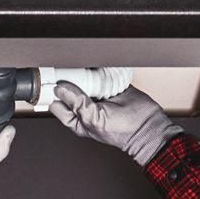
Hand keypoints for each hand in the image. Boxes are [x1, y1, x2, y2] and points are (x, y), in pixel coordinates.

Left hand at [49, 81, 181, 166]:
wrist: (147, 124)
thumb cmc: (121, 131)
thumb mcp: (93, 119)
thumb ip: (76, 103)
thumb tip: (60, 89)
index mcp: (75, 118)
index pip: (56, 103)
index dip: (53, 92)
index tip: (52, 80)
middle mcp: (84, 106)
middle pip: (69, 87)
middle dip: (69, 78)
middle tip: (70, 70)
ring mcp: (97, 94)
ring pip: (84, 78)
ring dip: (85, 72)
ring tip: (88, 70)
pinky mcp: (110, 84)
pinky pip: (101, 73)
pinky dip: (100, 68)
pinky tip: (100, 68)